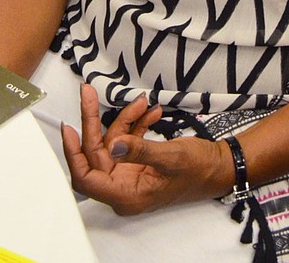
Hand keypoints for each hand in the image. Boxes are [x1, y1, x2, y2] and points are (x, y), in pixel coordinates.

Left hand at [61, 85, 231, 215]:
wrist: (220, 167)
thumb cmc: (200, 170)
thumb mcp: (171, 157)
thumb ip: (141, 150)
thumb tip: (115, 144)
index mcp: (127, 195)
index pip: (86, 179)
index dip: (74, 154)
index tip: (69, 127)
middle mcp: (124, 187)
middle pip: (96, 153)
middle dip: (94, 122)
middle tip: (89, 94)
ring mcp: (131, 174)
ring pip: (113, 143)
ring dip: (124, 119)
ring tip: (140, 102)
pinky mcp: (139, 163)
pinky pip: (128, 140)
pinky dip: (136, 124)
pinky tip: (149, 111)